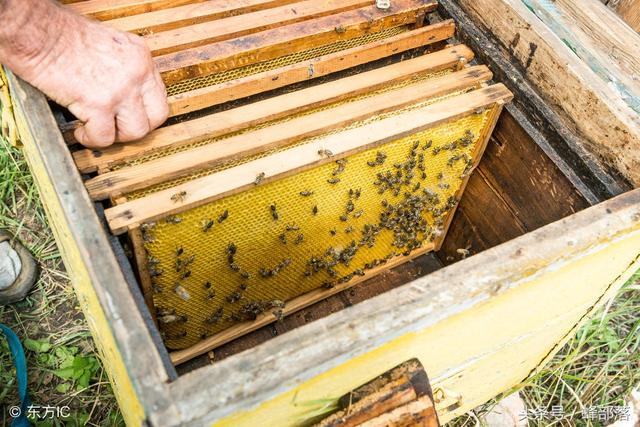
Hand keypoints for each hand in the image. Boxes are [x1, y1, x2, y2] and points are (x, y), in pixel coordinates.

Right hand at [0, 1, 168, 147]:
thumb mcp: (110, 43)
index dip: (144, 110)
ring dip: (115, 135)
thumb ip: (125, 67)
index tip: (129, 114)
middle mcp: (137, 72)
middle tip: (118, 126)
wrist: (37, 32)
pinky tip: (81, 130)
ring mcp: (121, 89)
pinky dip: (90, 139)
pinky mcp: (98, 104)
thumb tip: (129, 94)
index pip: (159, 95)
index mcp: (141, 56)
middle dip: (136, 126)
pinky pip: (104, 137)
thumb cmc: (62, 34)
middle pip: (157, 116)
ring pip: (135, 131)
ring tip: (97, 128)